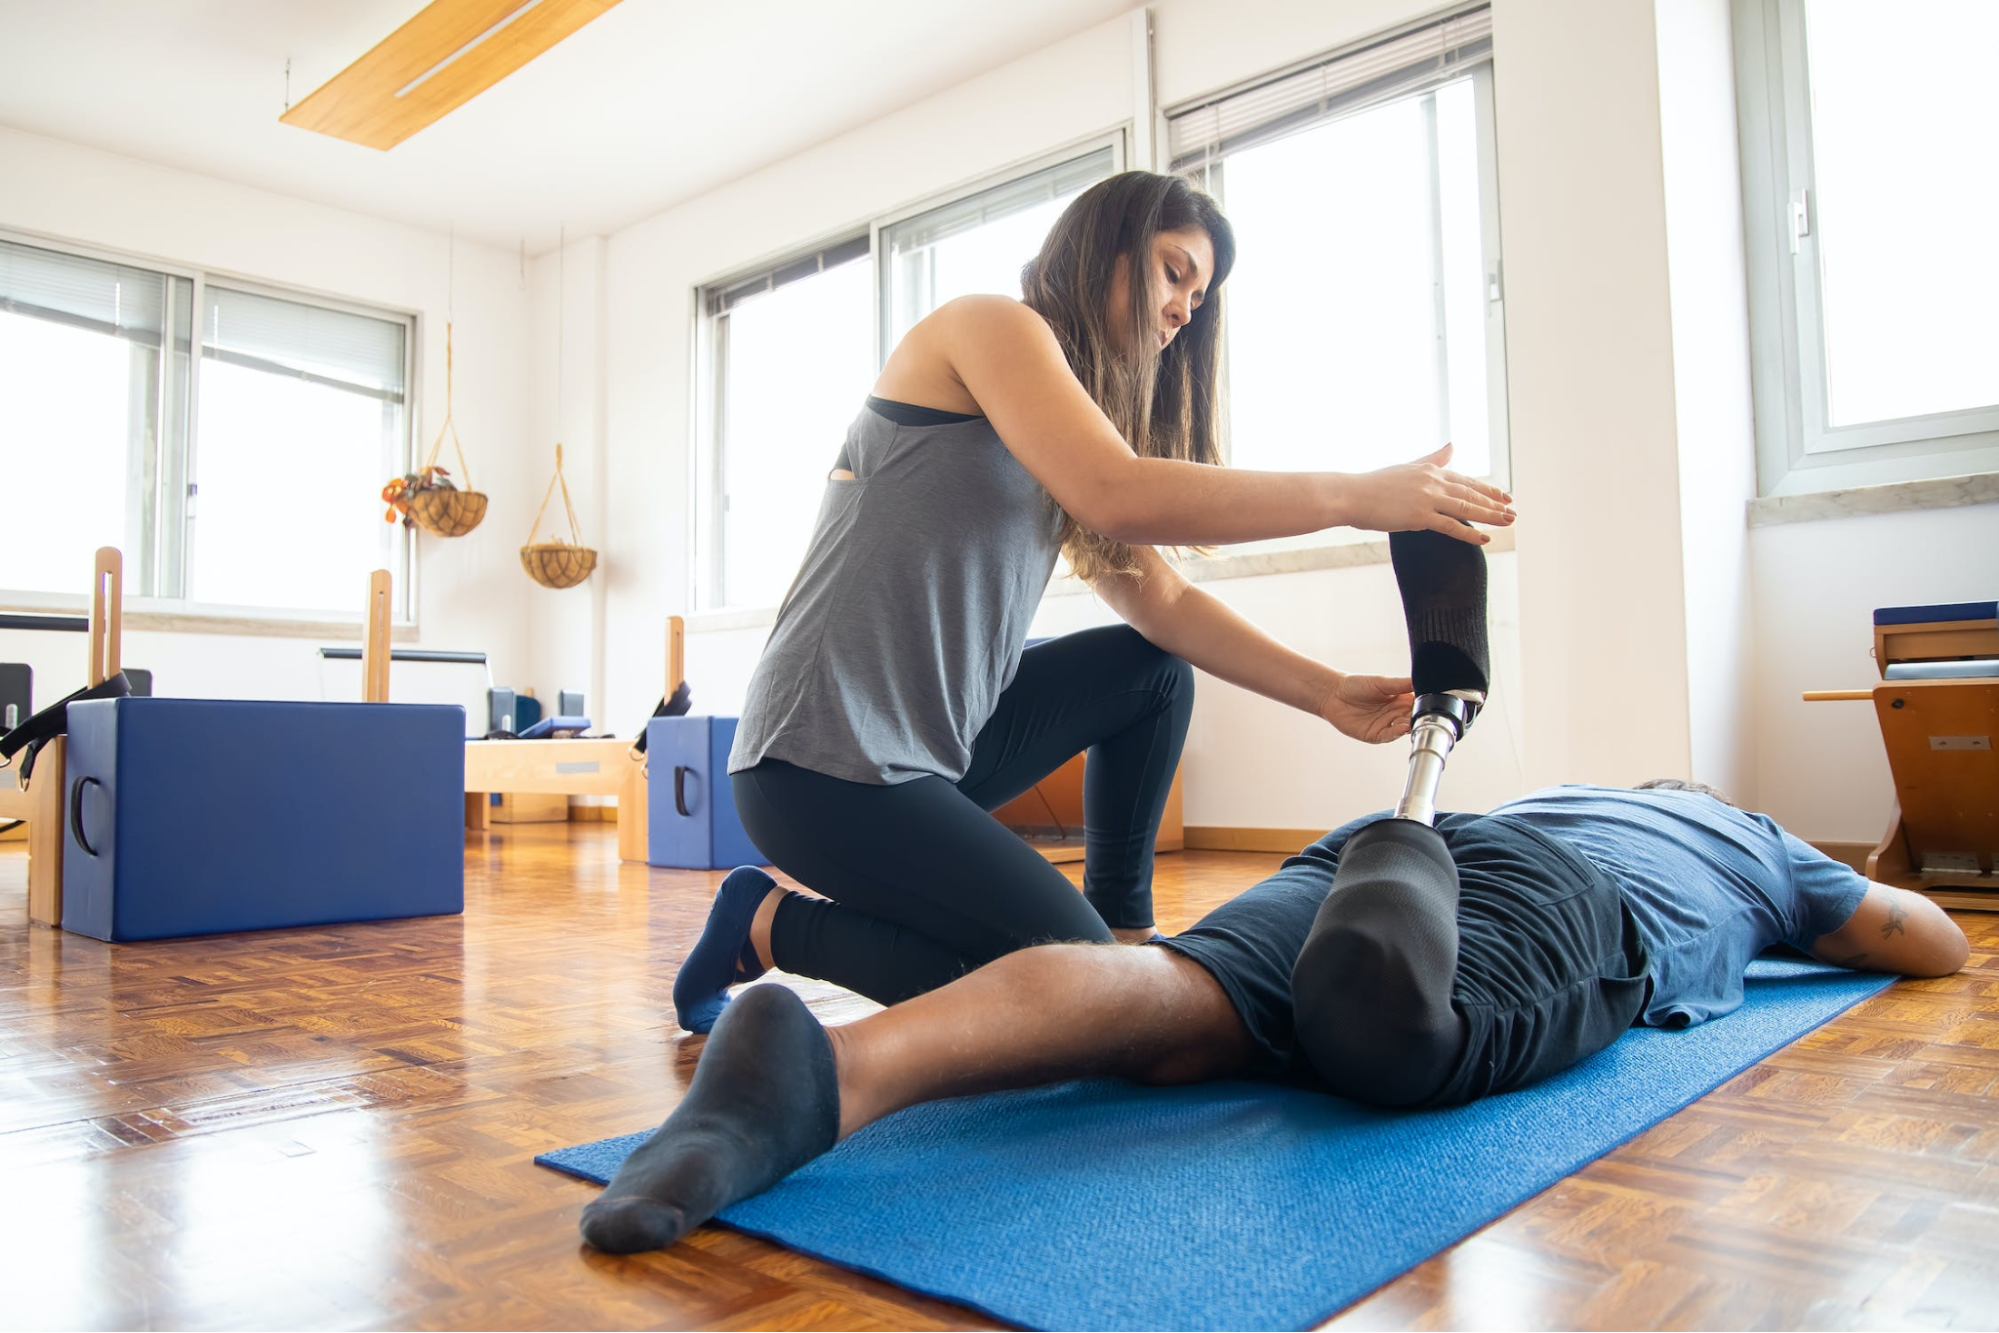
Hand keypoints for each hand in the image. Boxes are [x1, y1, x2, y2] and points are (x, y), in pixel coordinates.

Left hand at [1319, 673, 1415, 743]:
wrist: (1333, 694)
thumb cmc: (1356, 685)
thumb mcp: (1381, 682)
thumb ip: (1401, 684)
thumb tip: (1421, 679)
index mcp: (1400, 699)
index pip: (1417, 705)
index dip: (1424, 706)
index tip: (1432, 705)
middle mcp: (1395, 714)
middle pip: (1412, 719)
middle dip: (1418, 719)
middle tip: (1424, 716)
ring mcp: (1386, 725)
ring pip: (1403, 728)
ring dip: (1409, 726)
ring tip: (1413, 722)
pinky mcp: (1375, 735)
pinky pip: (1389, 735)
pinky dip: (1396, 733)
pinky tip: (1402, 728)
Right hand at [1336, 444, 1512, 543]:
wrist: (1351, 495)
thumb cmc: (1374, 484)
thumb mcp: (1407, 467)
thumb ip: (1432, 460)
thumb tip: (1452, 446)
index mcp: (1430, 471)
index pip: (1466, 480)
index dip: (1488, 489)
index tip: (1504, 496)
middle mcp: (1433, 482)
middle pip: (1472, 493)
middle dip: (1495, 503)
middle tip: (1514, 511)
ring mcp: (1427, 499)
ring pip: (1467, 508)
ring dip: (1491, 516)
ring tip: (1508, 521)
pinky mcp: (1420, 516)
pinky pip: (1451, 526)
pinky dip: (1469, 532)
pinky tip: (1485, 538)